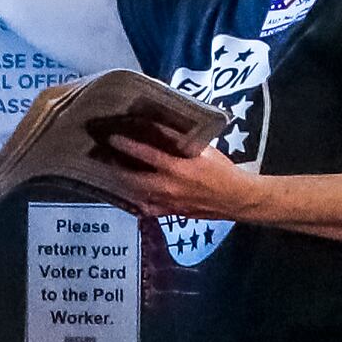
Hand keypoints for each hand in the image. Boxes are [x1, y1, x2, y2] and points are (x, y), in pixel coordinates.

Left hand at [95, 123, 259, 220]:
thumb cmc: (223, 171)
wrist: (236, 199)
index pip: (146, 155)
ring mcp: (168, 203)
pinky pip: (146, 208)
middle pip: (133, 178)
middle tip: (104, 155)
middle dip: (116, 166)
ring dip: (122, 182)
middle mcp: (169, 188)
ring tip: (112, 170)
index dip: (126, 145)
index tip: (112, 137)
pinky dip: (135, 200)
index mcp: (178, 169)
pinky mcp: (171, 213)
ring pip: (136, 194)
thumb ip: (183, 142)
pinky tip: (128, 193)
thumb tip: (162, 129)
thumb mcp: (205, 150)